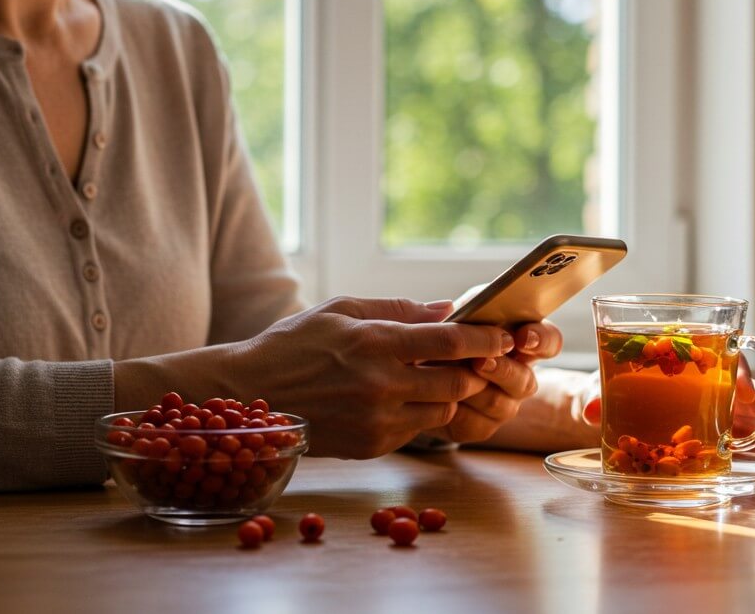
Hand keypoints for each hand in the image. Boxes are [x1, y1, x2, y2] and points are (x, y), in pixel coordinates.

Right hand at [214, 297, 514, 458]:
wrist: (250, 396)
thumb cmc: (293, 344)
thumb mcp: (341, 310)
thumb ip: (397, 309)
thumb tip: (446, 310)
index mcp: (374, 343)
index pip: (450, 341)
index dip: (486, 339)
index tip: (505, 336)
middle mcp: (380, 385)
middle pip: (457, 382)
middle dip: (472, 370)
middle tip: (474, 360)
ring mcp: (376, 420)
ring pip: (443, 411)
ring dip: (447, 395)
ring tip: (432, 379)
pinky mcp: (371, 446)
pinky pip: (417, 431)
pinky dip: (419, 415)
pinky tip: (401, 400)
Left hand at [429, 316, 562, 443]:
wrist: (424, 365)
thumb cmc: (451, 330)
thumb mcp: (464, 310)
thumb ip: (474, 304)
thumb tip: (463, 307)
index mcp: (525, 342)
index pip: (550, 342)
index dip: (541, 341)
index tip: (523, 337)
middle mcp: (521, 376)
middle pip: (527, 381)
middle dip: (503, 370)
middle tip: (480, 360)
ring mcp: (504, 404)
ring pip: (500, 405)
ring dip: (474, 389)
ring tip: (449, 375)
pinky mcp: (481, 426)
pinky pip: (475, 425)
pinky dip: (456, 410)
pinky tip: (438, 396)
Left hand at [576, 362, 754, 457]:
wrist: (608, 397)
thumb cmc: (612, 382)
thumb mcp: (602, 385)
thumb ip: (598, 394)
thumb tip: (590, 410)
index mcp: (686, 355)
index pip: (719, 355)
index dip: (736, 373)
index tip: (745, 393)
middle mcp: (707, 377)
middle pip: (748, 385)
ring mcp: (717, 401)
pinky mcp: (716, 423)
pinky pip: (744, 431)